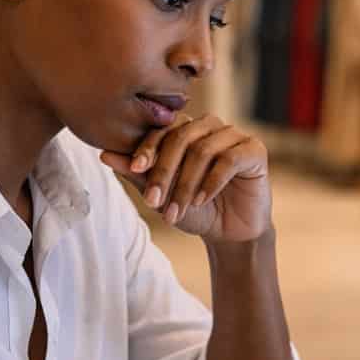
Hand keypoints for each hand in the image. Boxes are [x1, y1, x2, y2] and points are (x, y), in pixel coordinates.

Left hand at [100, 114, 272, 242]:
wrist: (230, 232)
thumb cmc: (195, 209)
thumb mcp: (162, 195)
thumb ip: (137, 174)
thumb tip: (105, 154)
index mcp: (186, 129)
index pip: (163, 129)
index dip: (148, 148)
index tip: (134, 169)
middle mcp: (210, 126)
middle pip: (182, 137)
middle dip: (164, 172)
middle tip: (153, 202)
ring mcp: (234, 135)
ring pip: (203, 149)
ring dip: (186, 184)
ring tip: (177, 211)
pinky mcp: (254, 150)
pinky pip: (229, 159)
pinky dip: (211, 182)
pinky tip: (201, 201)